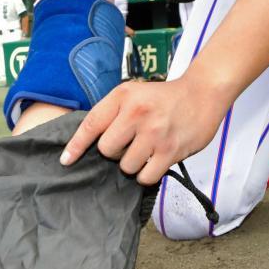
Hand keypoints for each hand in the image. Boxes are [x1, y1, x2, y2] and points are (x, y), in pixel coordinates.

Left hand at [60, 77, 227, 184]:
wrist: (202, 93)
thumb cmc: (164, 97)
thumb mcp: (134, 92)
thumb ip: (112, 112)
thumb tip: (89, 141)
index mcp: (123, 96)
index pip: (92, 124)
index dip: (76, 145)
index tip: (66, 161)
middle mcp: (136, 112)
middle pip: (107, 150)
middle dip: (114, 152)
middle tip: (130, 143)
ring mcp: (154, 133)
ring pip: (125, 166)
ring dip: (132, 164)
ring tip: (145, 150)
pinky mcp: (170, 151)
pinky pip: (145, 176)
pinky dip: (146, 174)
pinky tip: (154, 161)